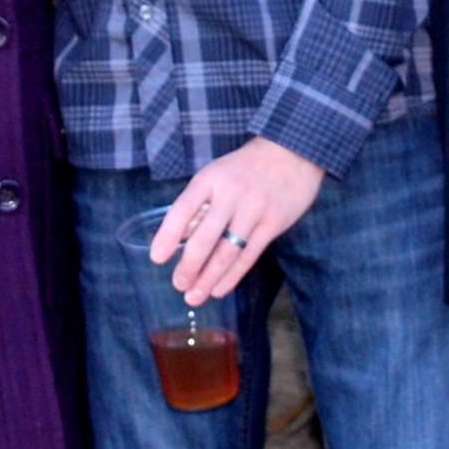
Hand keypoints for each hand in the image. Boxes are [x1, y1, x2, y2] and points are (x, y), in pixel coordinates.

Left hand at [149, 138, 326, 301]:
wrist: (291, 153)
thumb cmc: (245, 168)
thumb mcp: (216, 174)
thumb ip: (198, 204)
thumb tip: (177, 240)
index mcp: (209, 179)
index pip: (183, 209)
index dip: (168, 235)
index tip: (156, 258)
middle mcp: (230, 194)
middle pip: (205, 237)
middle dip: (189, 266)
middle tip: (178, 285)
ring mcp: (253, 210)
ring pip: (227, 252)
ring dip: (208, 278)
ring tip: (195, 296)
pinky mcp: (273, 223)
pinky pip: (249, 256)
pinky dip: (232, 276)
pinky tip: (219, 290)